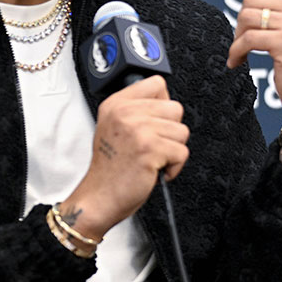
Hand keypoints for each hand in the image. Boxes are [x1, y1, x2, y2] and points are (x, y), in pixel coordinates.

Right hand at [58, 75, 189, 240]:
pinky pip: (182, 152)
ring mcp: (138, 130)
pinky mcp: (150, 149)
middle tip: (152, 146)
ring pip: (182, 131)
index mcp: (116, 103)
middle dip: (170, 131)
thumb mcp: (113, 127)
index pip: (156, 83)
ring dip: (172, 150)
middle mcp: (125, 113)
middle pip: (175, 108)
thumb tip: (165, 101)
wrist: (99, 197)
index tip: (155, 121)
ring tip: (152, 158)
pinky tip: (155, 170)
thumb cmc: (110, 167)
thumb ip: (135, 109)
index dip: (162, 104)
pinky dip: (174, 166)